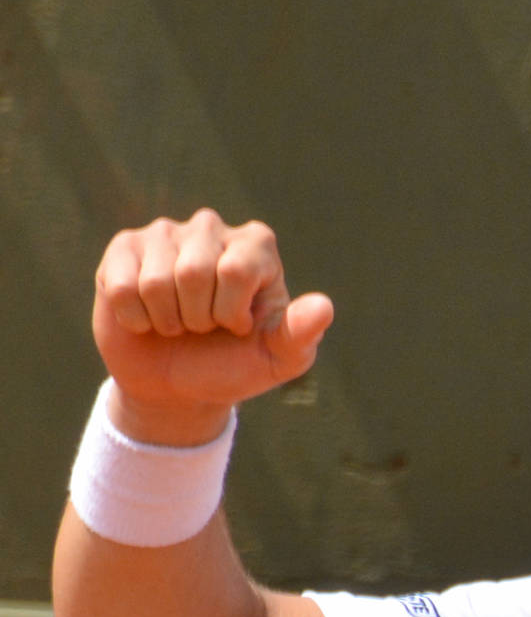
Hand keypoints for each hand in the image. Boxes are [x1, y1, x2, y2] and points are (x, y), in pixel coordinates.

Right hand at [92, 210, 333, 444]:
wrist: (179, 388)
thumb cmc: (234, 366)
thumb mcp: (276, 360)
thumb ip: (300, 334)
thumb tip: (323, 308)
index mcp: (256, 246)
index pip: (235, 271)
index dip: (231, 314)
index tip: (237, 327)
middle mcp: (211, 227)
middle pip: (192, 272)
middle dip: (197, 319)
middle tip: (203, 328)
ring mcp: (165, 233)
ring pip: (156, 281)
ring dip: (167, 321)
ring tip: (178, 324)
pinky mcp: (124, 248)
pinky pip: (121, 286)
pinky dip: (135, 319)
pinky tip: (146, 318)